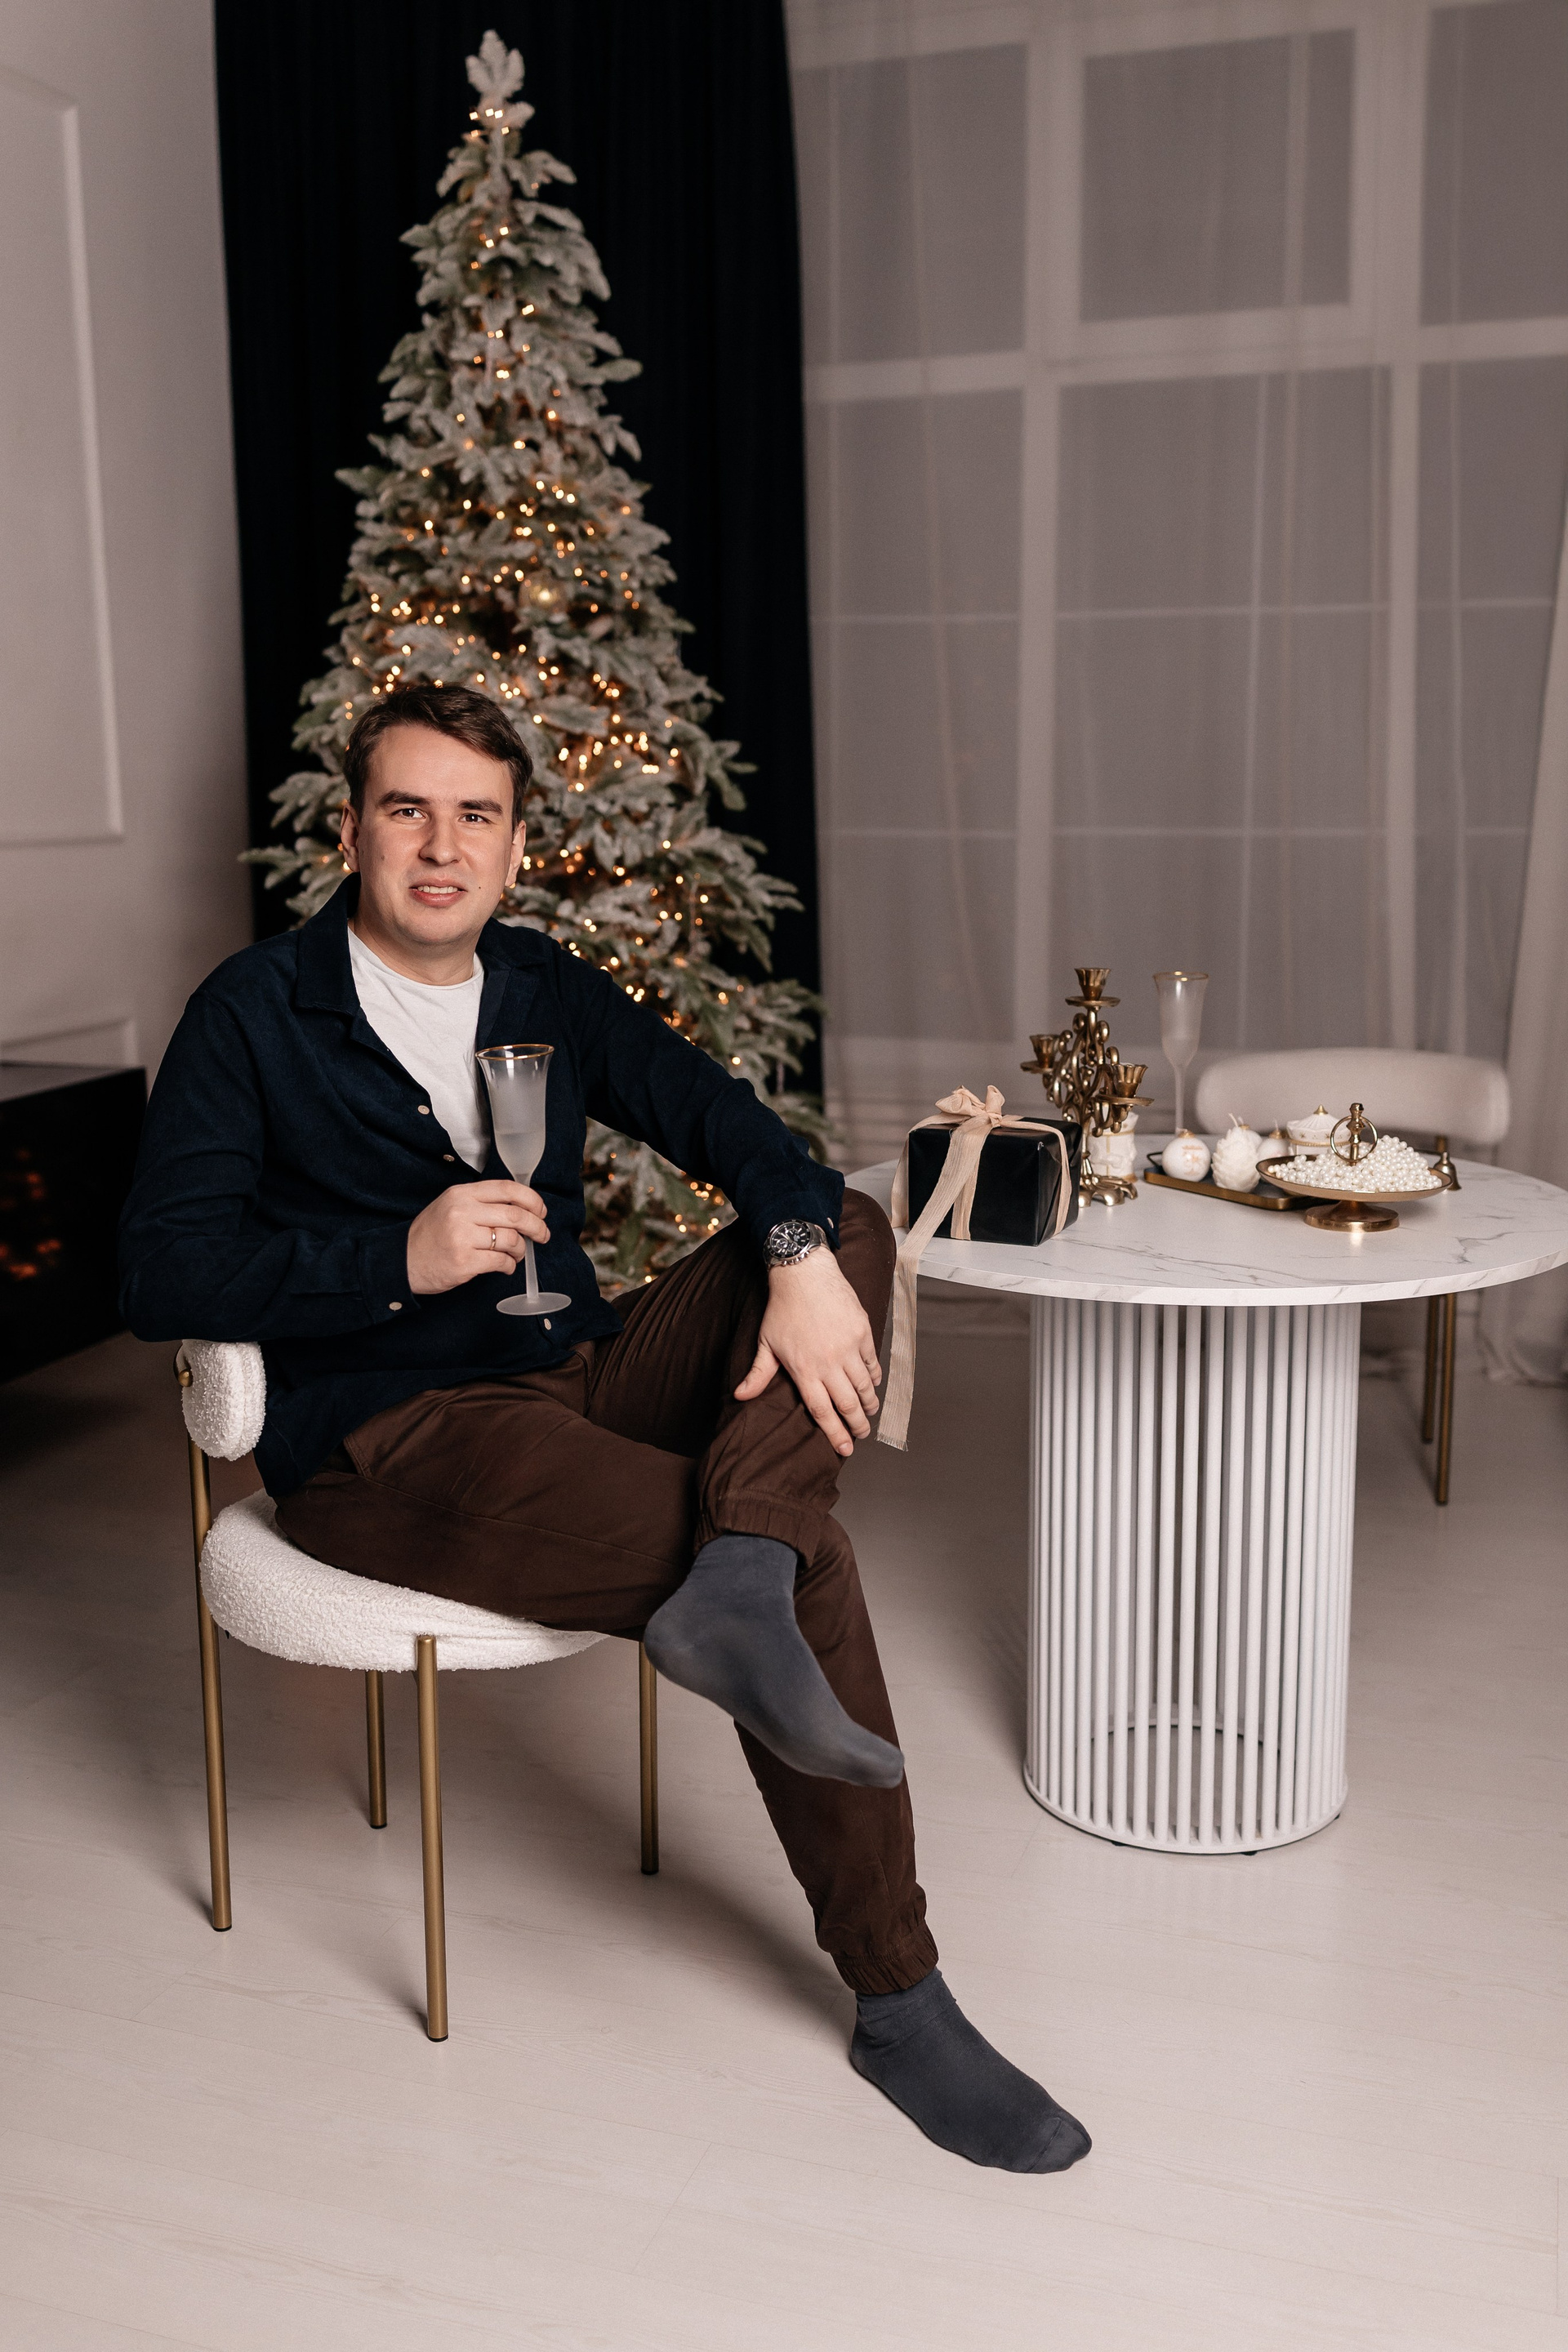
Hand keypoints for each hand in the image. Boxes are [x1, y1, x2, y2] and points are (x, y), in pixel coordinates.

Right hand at [406, 1181, 548, 1295]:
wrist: (403, 1260)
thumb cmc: (431, 1234)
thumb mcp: (451, 1206)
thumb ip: (481, 1203)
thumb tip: (521, 1209)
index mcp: (461, 1194)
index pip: (507, 1189)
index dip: (531, 1200)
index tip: (541, 1211)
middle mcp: (462, 1211)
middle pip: (515, 1215)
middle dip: (536, 1227)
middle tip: (542, 1235)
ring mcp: (463, 1236)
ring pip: (511, 1239)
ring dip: (521, 1250)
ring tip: (516, 1254)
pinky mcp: (464, 1261)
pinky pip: (501, 1261)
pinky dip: (509, 1265)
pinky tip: (505, 1266)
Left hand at [735, 1246, 881, 1456]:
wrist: (804, 1273)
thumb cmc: (782, 1309)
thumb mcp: (766, 1343)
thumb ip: (758, 1374)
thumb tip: (740, 1396)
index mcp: (804, 1369)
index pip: (823, 1411)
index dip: (835, 1433)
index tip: (845, 1449)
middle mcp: (829, 1362)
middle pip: (848, 1403)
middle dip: (857, 1425)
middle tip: (862, 1435)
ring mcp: (848, 1347)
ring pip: (865, 1385)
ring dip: (868, 1403)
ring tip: (869, 1412)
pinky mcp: (862, 1331)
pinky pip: (872, 1361)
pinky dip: (874, 1376)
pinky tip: (873, 1384)